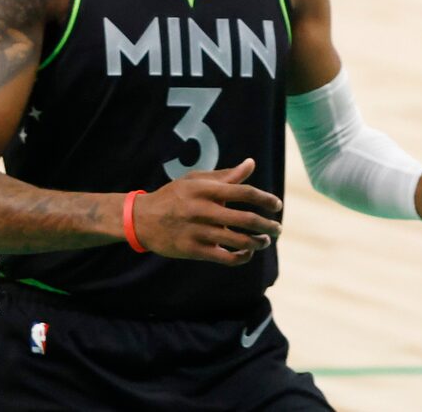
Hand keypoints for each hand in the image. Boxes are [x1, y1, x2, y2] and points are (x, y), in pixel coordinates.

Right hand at [132, 157, 282, 265]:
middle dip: (266, 225)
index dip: (264, 199)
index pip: (243, 192)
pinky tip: (248, 253)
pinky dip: (240, 257)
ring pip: (237, 241)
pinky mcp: (193, 250)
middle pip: (245, 219)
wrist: (143, 219)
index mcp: (207, 190)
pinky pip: (223, 257)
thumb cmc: (174, 195)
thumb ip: (226, 175)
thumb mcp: (196, 179)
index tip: (277, 205)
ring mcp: (199, 232)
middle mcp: (204, 210)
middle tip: (278, 228)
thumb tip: (251, 164)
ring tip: (266, 241)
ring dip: (257, 242)